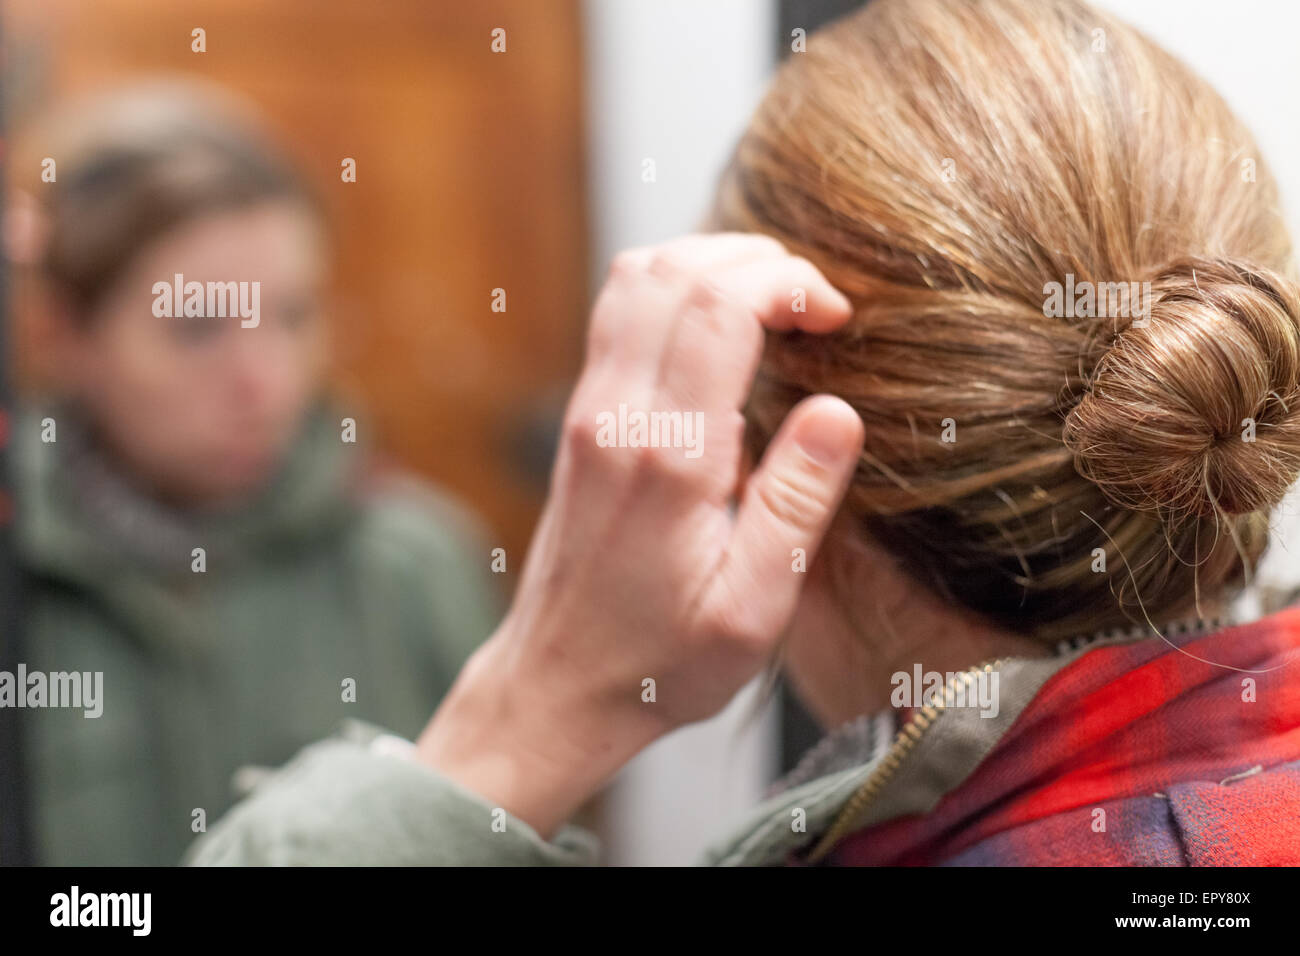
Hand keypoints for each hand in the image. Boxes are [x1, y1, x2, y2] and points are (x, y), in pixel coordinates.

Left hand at [416, 233, 863, 836]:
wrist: (558, 683)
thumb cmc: (660, 661)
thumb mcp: (752, 610)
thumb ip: (796, 505)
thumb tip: (837, 412)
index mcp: (668, 456)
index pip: (720, 306)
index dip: (789, 284)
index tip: (836, 317)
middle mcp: (616, 416)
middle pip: (674, 269)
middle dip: (758, 260)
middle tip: (814, 302)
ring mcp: (588, 410)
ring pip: (636, 276)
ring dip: (711, 262)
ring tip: (775, 300)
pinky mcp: (580, 418)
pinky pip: (619, 312)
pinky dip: (676, 287)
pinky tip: (721, 324)